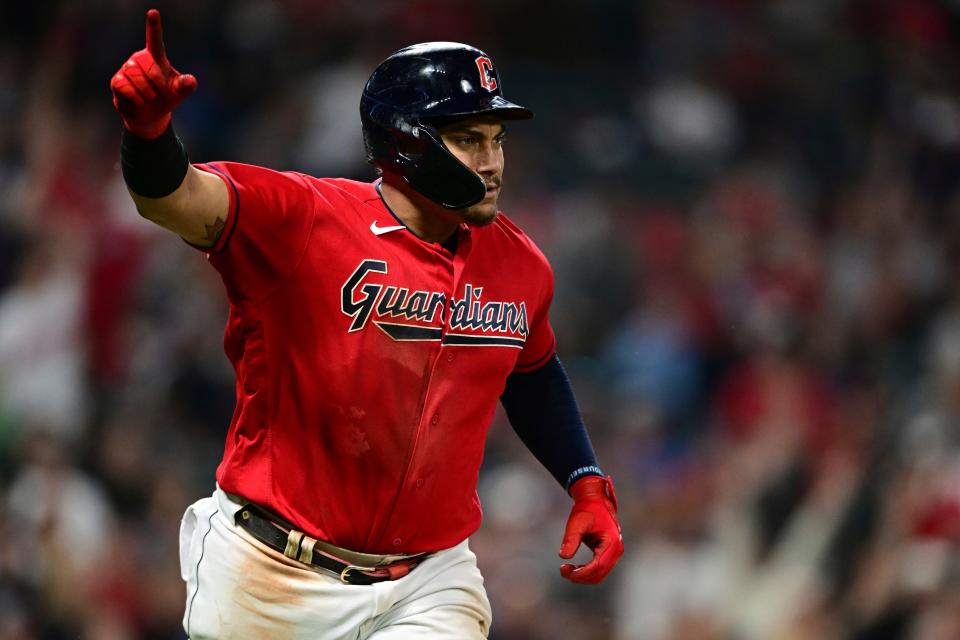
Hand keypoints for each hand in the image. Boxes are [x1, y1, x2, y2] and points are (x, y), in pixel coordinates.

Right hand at [110, 9, 196, 137]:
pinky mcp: (117, 81)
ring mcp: (127, 69)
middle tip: (161, 92)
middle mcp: (140, 59)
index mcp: (156, 57)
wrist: (150, 115)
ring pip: (135, 76)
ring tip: (150, 97)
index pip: (155, 39)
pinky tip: (138, 100)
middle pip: (147, 64)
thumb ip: (185, 86)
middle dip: (156, 81)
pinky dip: (136, 98)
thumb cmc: (166, 97)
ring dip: (146, 91)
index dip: (154, 26)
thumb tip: (191, 81)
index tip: (153, 13)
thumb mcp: (178, 93)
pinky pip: (125, 87)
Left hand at [558, 475, 623, 583]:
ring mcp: (615, 553)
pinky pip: (599, 569)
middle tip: (563, 570)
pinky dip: (586, 571)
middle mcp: (616, 550)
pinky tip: (574, 567)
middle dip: (580, 576)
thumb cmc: (587, 510)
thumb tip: (563, 556)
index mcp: (611, 542)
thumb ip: (571, 539)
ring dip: (583, 576)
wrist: (595, 501)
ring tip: (566, 569)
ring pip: (599, 574)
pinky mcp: (609, 554)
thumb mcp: (576, 523)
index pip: (598, 565)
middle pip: (599, 574)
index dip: (582, 573)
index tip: (566, 572)